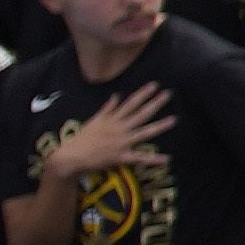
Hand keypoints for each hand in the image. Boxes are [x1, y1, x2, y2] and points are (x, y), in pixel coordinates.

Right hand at [39, 84, 175, 186]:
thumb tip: (116, 95)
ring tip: (174, 120)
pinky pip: (139, 158)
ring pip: (143, 133)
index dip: (143, 93)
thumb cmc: (82, 139)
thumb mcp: (94, 121)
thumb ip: (107, 109)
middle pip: (140, 114)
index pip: (130, 103)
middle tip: (169, 94)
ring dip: (159, 127)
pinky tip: (166, 159)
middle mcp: (119, 129)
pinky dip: (153, 159)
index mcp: (112, 120)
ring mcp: (120, 143)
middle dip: (155, 103)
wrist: (71, 157)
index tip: (155, 85)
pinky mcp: (120, 157)